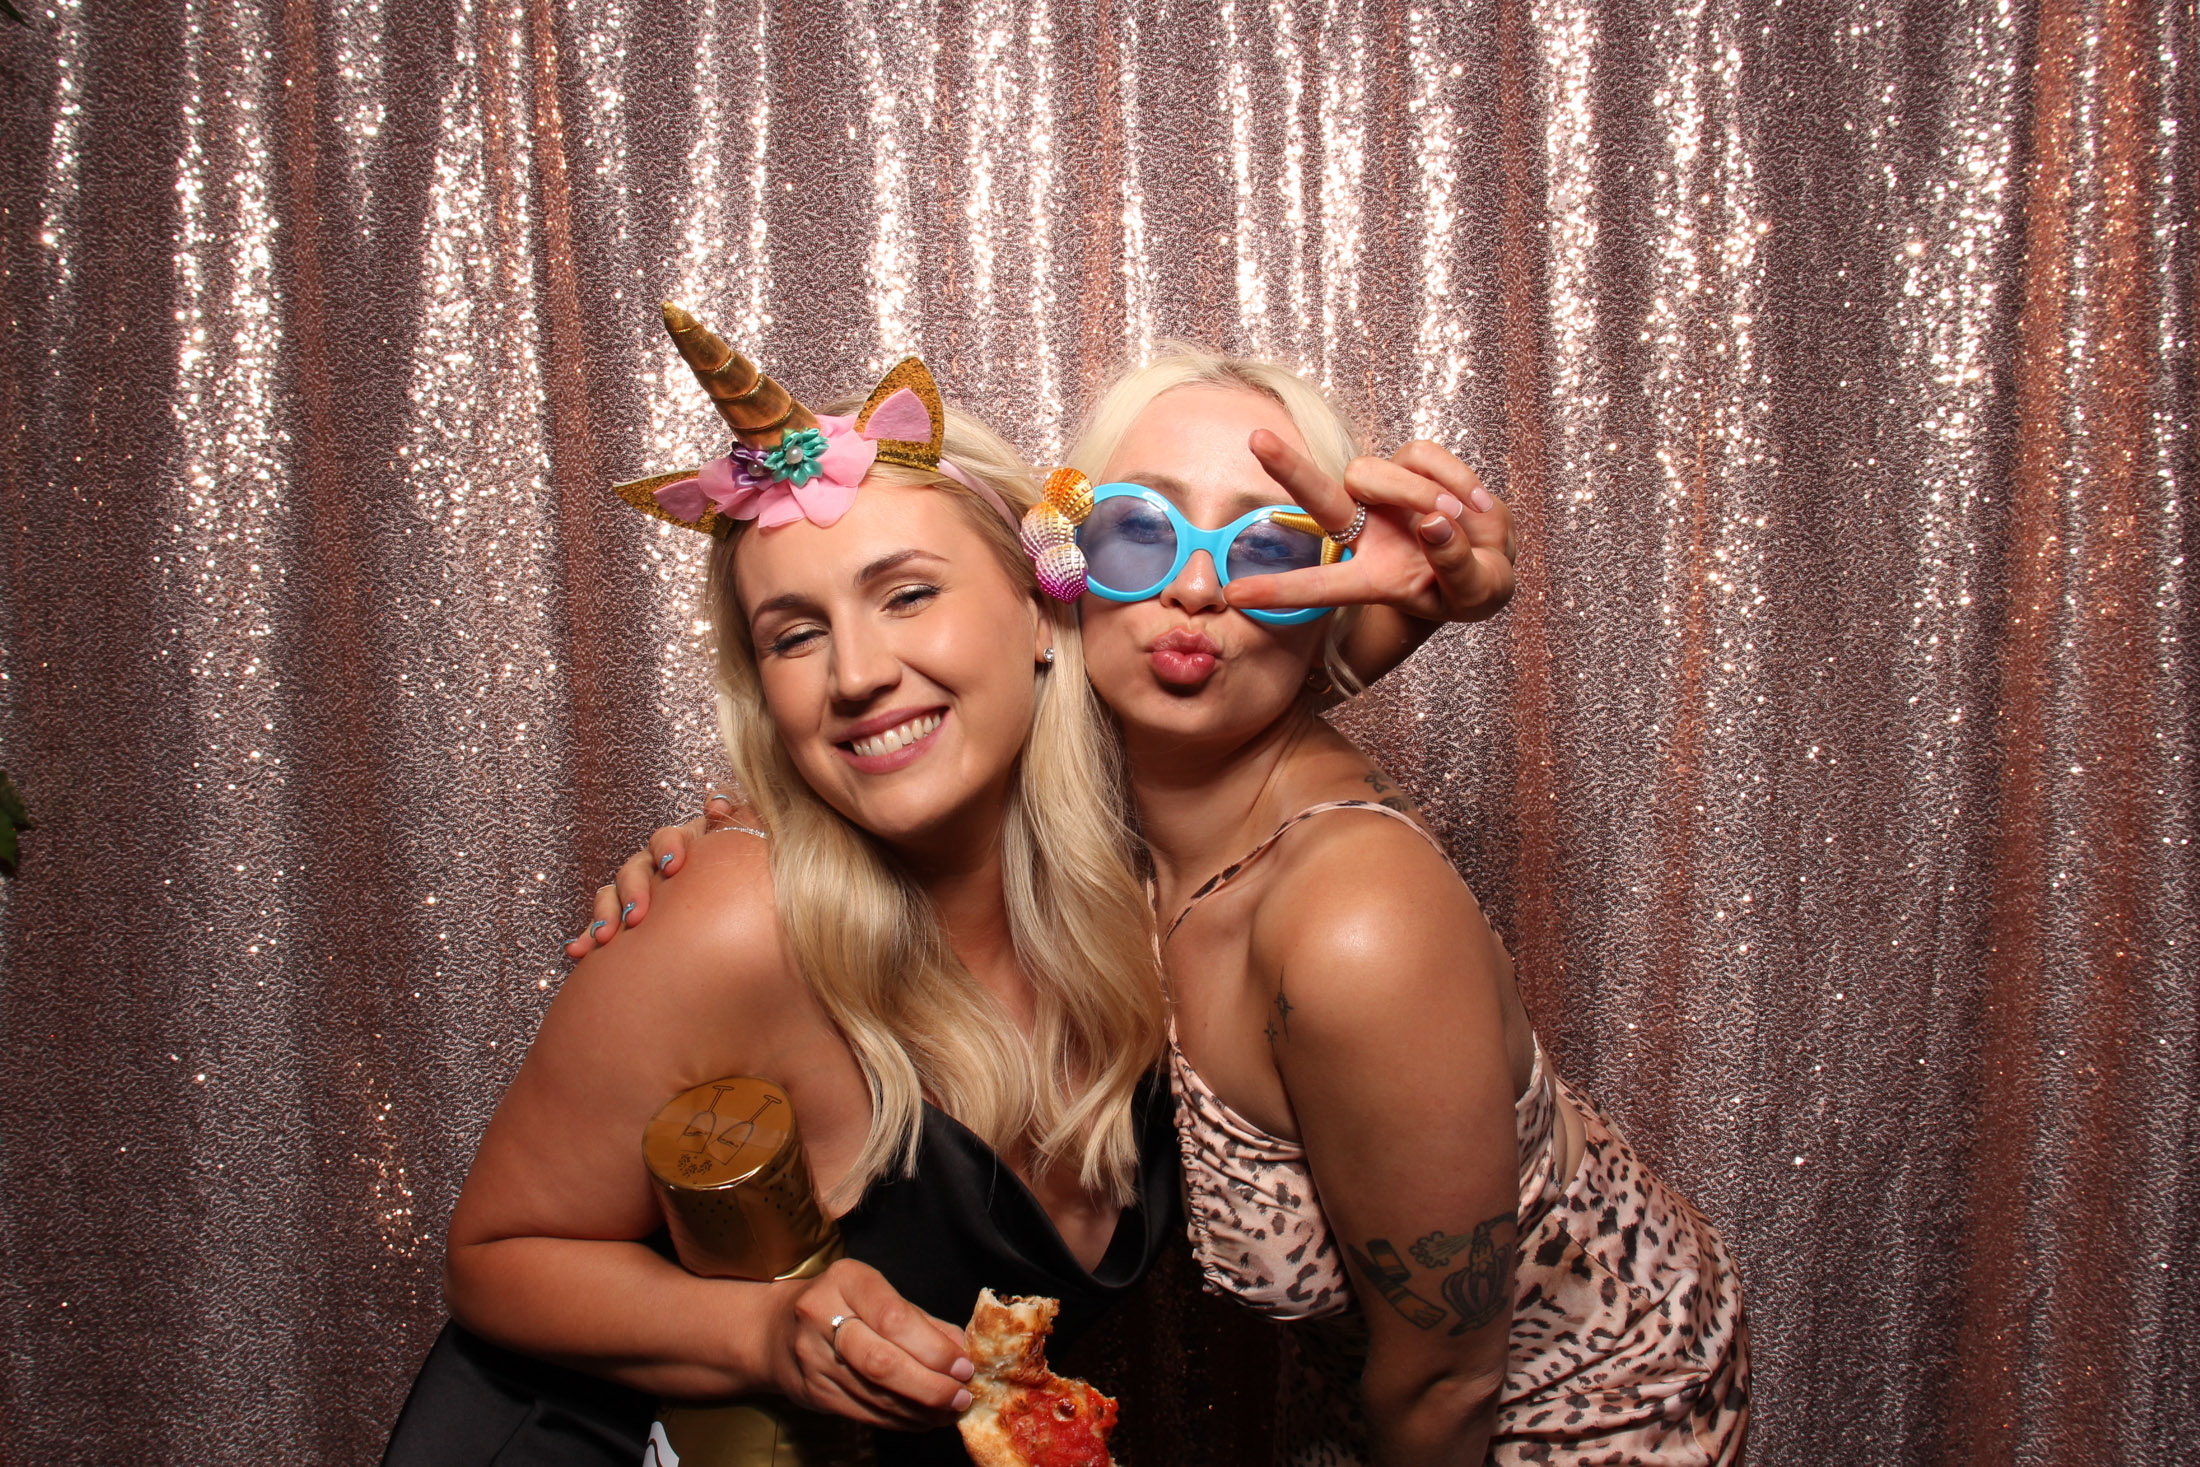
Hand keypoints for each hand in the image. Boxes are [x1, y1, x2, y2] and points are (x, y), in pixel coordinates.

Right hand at [558, 792, 746, 957]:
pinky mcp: (623, 919)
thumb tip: (717, 805)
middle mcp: (657, 866)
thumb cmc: (740, 883)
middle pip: (638, 866)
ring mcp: (639, 891)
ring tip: (605, 936)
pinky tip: (576, 950)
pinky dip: (586, 936)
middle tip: (638, 914)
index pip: (673, 838)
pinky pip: (602, 924)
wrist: (731, 927)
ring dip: (607, 912)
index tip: (675, 866)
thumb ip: (734, 824)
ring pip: (614, 893)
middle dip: (636, 889)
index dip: (670, 846)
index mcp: (688, 848)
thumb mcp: (741, 852)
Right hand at [768, 1259, 973, 1430]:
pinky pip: (865, 1413)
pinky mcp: (814, 1393)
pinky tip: (924, 1419)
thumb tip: (962, 1349)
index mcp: (845, 1281)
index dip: (933, 1348)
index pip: (893, 1318)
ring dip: (921, 1409)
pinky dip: (900, 1420)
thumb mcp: (876, 1295)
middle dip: (929, 1385)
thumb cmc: (839, 1305)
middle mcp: (822, 1316)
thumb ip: (921, 1320)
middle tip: (961, 1395)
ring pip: (875, 1394)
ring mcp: (813, 1358)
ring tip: (950, 1411)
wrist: (774, 1330)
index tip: (962, 1365)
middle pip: (881, 1361)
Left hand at [1225, 432, 1516, 623]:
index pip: (1319, 586)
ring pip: (1386, 475)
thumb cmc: (1471, 587)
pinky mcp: (1411, 463)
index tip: (1233, 596)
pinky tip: (1471, 503)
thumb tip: (1435, 522)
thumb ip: (1455, 566)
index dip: (1279, 591)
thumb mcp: (1472, 594)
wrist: (1491, 557)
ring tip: (1462, 521)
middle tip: (1257, 440)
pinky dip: (1457, 477)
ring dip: (1427, 495)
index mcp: (1371, 577)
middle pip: (1321, 497)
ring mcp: (1385, 494)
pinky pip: (1426, 457)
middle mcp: (1365, 531)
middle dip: (1289, 468)